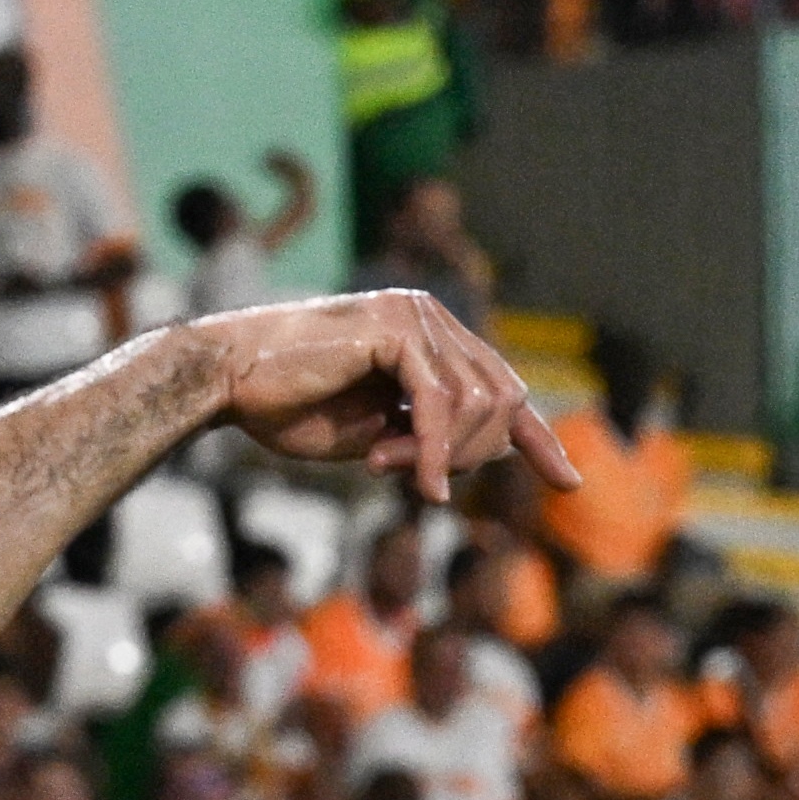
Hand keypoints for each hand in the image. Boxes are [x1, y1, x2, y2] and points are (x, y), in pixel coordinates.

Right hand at [181, 291, 565, 501]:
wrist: (229, 384)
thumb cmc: (292, 410)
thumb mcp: (381, 435)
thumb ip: (434, 438)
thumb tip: (495, 451)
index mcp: (432, 337)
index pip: (503, 388)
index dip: (537, 438)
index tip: (569, 481)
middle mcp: (431, 316)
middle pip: (502, 399)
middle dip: (476, 455)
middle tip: (424, 484)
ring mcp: (414, 315)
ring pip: (477, 403)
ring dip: (444, 454)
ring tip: (391, 469)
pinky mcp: (393, 328)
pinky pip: (440, 401)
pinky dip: (434, 450)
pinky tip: (421, 484)